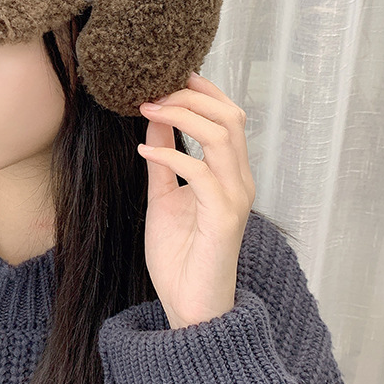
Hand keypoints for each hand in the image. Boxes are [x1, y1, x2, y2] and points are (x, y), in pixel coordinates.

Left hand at [137, 72, 255, 329]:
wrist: (189, 307)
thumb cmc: (180, 255)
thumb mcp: (164, 195)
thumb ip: (163, 158)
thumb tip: (153, 119)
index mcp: (230, 173)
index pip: (228, 116)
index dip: (203, 91)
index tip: (169, 76)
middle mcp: (240, 181)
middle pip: (229, 117)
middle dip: (190, 96)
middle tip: (153, 93)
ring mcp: (235, 198)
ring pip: (222, 136)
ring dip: (181, 117)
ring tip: (148, 111)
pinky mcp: (224, 218)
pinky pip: (201, 173)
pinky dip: (171, 155)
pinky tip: (144, 152)